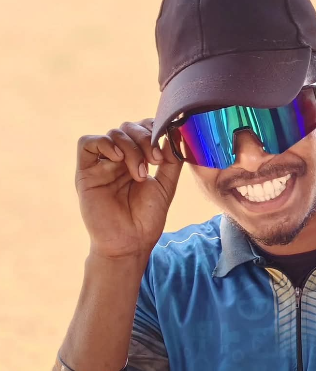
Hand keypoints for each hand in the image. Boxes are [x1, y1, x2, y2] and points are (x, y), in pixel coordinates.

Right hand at [76, 119, 181, 257]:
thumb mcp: (166, 185)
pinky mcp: (86, 172)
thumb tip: (174, 133)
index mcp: (138, 160)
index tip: (165, 145)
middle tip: (155, 160)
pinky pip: (87, 143)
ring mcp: (102, 164)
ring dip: (131, 147)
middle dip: (145, 139)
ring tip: (139, 173)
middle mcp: (119, 159)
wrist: (130, 243)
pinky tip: (118, 158)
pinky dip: (104, 143)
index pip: (142, 128)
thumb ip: (171, 160)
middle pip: (128, 128)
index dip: (153, 128)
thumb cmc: (147, 218)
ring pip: (113, 133)